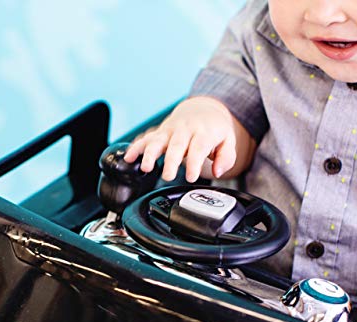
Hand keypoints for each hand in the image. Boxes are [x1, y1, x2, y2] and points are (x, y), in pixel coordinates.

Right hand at [124, 96, 253, 182]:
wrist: (202, 109)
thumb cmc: (214, 129)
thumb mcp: (228, 140)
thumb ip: (226, 157)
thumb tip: (218, 171)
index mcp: (204, 132)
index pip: (198, 147)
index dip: (194, 163)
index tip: (191, 177)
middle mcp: (185, 129)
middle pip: (176, 145)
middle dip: (171, 161)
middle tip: (168, 176)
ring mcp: (170, 130)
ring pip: (158, 140)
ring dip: (149, 154)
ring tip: (145, 167)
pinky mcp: (160, 133)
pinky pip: (146, 139)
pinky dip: (136, 147)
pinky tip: (128, 157)